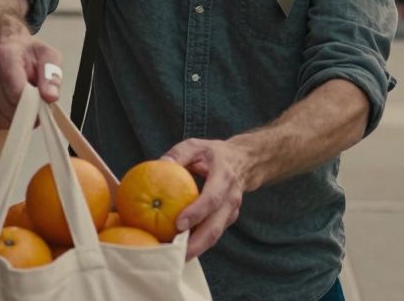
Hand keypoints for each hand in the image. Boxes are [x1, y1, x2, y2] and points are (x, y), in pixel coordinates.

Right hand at [0, 34, 61, 129]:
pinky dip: (2, 120)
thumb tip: (49, 97)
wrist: (8, 48)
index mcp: (3, 53)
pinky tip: (10, 109)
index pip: (15, 91)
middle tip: (35, 109)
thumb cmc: (29, 55)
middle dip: (24, 113)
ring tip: (22, 106)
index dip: (31, 105)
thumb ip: (51, 75)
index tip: (41, 107)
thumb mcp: (48, 57)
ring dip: (14, 118)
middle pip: (6, 105)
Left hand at [162, 138, 252, 260]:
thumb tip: (159, 164)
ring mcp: (231, 212)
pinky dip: (197, 245)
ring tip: (174, 259)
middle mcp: (231, 198)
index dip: (197, 213)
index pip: (212, 199)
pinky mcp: (227, 220)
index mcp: (224, 177)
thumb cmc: (214, 154)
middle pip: (215, 227)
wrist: (245, 162)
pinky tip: (179, 251)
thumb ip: (179, 154)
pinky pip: (212, 235)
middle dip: (195, 244)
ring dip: (196, 249)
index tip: (179, 224)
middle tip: (175, 254)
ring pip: (215, 236)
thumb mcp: (197, 145)